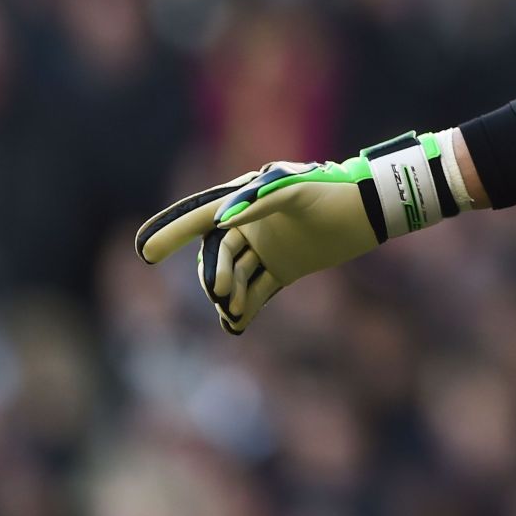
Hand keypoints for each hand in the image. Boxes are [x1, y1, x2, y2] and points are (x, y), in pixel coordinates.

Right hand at [135, 132, 461, 333]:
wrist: (371, 209)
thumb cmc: (334, 191)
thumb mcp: (300, 190)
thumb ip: (262, 200)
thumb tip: (223, 219)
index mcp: (247, 200)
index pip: (201, 217)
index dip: (172, 232)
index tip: (144, 252)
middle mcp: (249, 224)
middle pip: (217, 255)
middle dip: (214, 275)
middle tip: (222, 294)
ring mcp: (265, 248)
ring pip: (234, 276)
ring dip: (228, 295)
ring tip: (233, 311)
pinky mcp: (283, 268)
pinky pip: (256, 291)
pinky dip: (245, 308)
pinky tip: (237, 325)